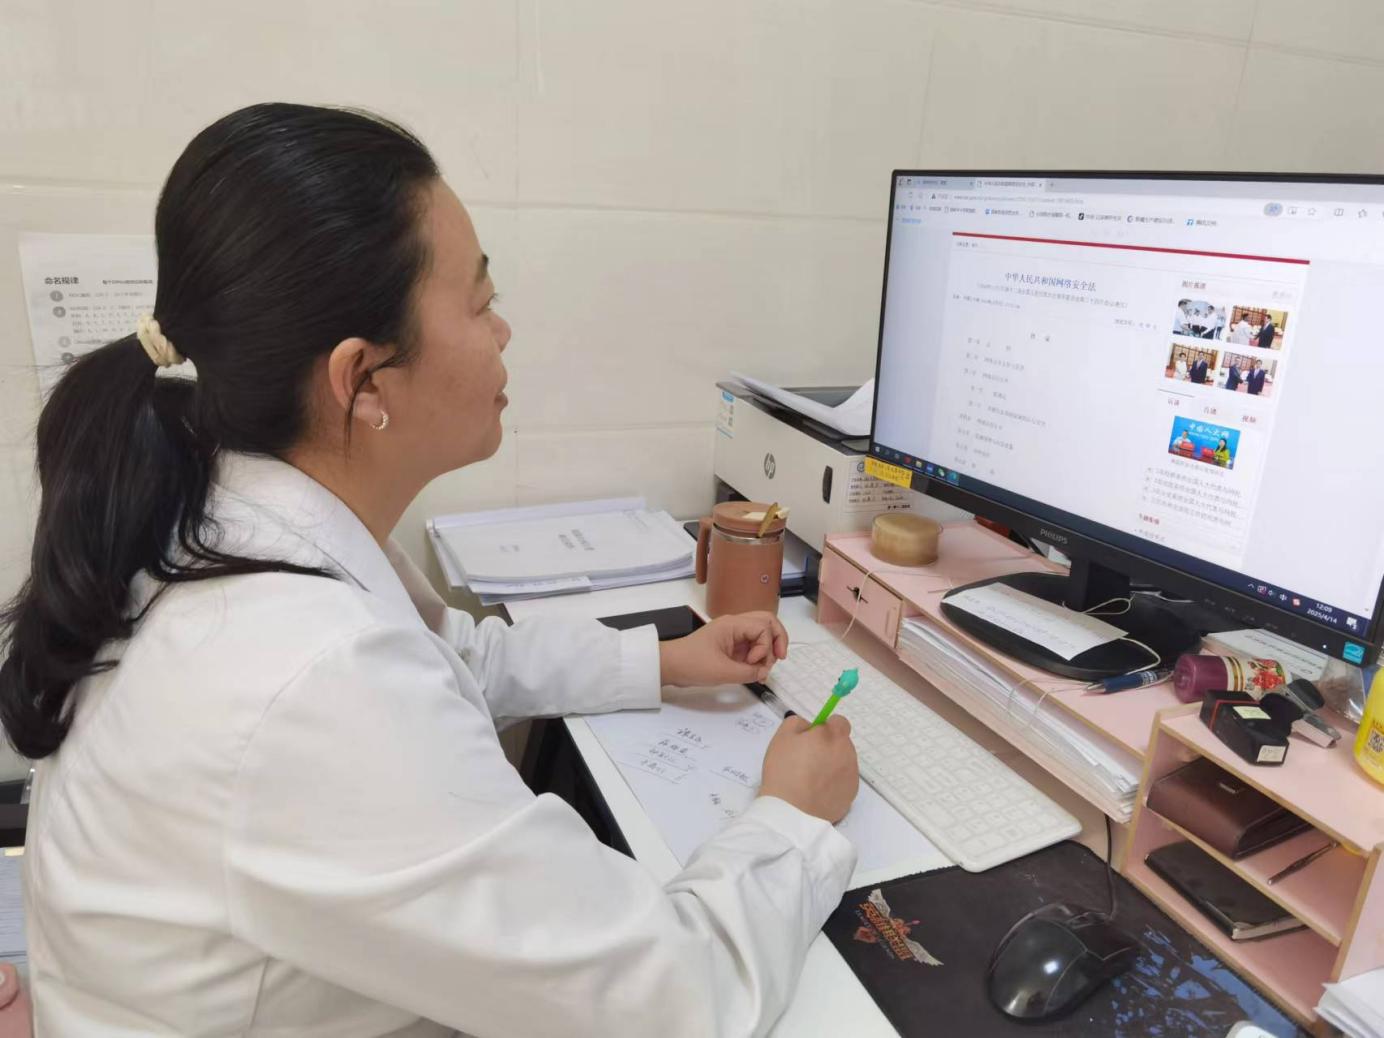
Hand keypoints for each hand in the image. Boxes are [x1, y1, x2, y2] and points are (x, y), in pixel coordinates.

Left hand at [658, 612, 788, 686]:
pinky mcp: (731, 646)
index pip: (764, 627)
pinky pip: (752, 646)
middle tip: (779, 658)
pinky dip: (758, 657)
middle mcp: (735, 625)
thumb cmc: (692, 664)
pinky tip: (756, 672)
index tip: (752, 662)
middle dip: (777, 640)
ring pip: (761, 634)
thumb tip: (764, 673)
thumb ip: (748, 673)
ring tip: (762, 670)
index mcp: (732, 624)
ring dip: (767, 650)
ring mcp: (733, 635)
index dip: (765, 646)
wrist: (670, 666)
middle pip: (767, 622)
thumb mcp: (722, 671)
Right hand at [759, 715, 858, 822]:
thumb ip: (798, 723)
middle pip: (841, 744)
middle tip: (806, 760)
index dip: (826, 727)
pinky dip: (833, 785)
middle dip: (827, 747)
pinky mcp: (850, 796)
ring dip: (831, 766)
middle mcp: (848, 754)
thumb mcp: (782, 736)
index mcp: (834, 736)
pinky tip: (816, 793)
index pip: (840, 722)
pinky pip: (842, 783)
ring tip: (810, 779)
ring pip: (843, 764)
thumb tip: (809, 727)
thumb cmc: (785, 770)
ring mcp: (852, 776)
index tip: (812, 738)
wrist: (791, 811)